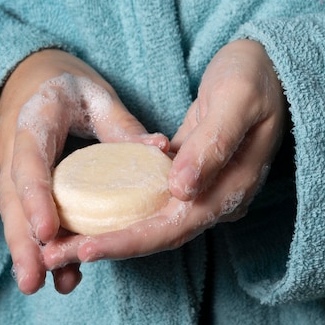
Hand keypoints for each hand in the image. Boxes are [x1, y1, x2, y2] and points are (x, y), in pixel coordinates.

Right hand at [0, 49, 167, 293]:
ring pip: (15, 214)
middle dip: (22, 243)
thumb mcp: (94, 93)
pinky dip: (39, 243)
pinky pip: (27, 214)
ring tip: (39, 286)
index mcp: (33, 120)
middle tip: (32, 282)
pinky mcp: (22, 184)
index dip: (36, 198)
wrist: (27, 77)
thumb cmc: (64, 82)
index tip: (47, 232)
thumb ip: (121, 125)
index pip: (30, 162)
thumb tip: (160, 150)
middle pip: (13, 201)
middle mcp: (15, 149)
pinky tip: (57, 270)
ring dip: (26, 252)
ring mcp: (14, 169)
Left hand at [42, 39, 286, 265]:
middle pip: (156, 234)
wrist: (270, 68)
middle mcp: (215, 199)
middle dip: (106, 246)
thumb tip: (181, 190)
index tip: (85, 248)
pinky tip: (88, 215)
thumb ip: (212, 145)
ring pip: (150, 223)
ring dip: (107, 234)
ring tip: (60, 245)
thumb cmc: (256, 77)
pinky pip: (149, 202)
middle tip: (54, 256)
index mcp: (231, 188)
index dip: (129, 241)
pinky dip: (119, 212)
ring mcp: (202, 190)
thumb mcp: (237, 101)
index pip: (174, 227)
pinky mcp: (188, 177)